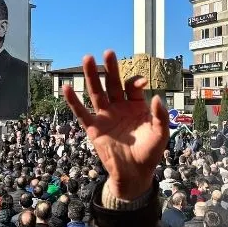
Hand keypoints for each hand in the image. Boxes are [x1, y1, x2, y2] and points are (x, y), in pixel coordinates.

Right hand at [63, 51, 168, 199]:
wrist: (134, 174)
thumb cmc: (149, 153)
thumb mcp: (160, 133)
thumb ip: (160, 115)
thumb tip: (156, 97)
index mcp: (135, 106)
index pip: (132, 86)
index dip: (135, 82)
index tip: (140, 83)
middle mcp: (119, 107)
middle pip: (112, 83)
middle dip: (111, 68)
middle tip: (109, 52)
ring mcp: (105, 116)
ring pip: (96, 92)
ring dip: (91, 76)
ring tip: (87, 58)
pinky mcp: (93, 128)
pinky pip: (82, 112)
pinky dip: (73, 101)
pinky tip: (67, 88)